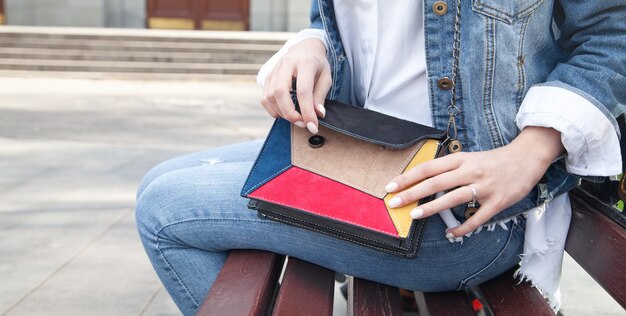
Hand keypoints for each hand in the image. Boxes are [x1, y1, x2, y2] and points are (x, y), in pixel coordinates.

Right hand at [261, 38, 331, 133]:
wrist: (304, 47)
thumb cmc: (317, 64)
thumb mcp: (326, 77)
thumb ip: (320, 95)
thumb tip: (318, 114)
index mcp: (305, 63)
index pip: (303, 90)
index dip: (307, 111)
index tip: (313, 126)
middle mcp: (286, 64)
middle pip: (280, 92)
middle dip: (290, 113)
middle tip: (302, 124)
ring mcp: (274, 70)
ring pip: (269, 96)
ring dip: (282, 113)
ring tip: (296, 119)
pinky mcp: (268, 77)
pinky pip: (264, 98)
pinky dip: (273, 110)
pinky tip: (284, 113)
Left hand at [385, 127, 564, 236]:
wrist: (527, 157)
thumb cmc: (494, 159)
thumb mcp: (469, 157)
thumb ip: (449, 168)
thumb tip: (424, 180)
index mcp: (461, 159)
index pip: (428, 168)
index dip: (408, 177)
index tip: (391, 186)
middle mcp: (470, 171)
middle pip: (435, 182)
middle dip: (412, 193)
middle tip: (394, 202)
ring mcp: (484, 186)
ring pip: (453, 198)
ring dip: (432, 208)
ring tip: (414, 215)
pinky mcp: (498, 201)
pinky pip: (477, 218)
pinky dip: (463, 227)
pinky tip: (451, 234)